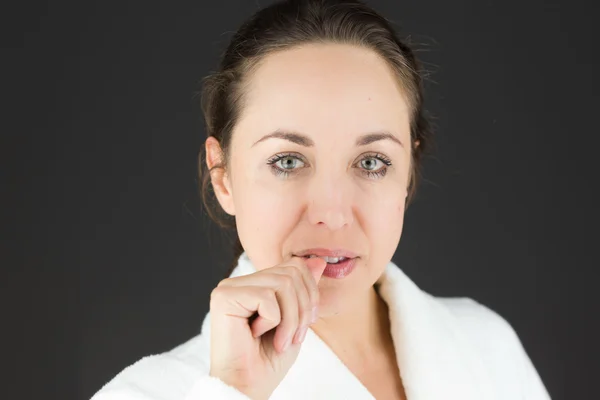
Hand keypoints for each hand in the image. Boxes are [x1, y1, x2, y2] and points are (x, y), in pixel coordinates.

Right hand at [208, 255, 326, 399]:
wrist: (247, 387)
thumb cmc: (268, 359)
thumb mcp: (295, 320)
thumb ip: (303, 289)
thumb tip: (317, 261)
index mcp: (255, 284)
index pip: (294, 266)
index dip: (310, 293)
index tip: (305, 324)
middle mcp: (239, 282)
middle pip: (291, 272)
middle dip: (302, 308)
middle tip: (293, 337)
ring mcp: (229, 288)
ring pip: (283, 283)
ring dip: (290, 318)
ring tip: (280, 340)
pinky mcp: (224, 297)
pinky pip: (266, 297)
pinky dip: (272, 321)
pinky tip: (256, 335)